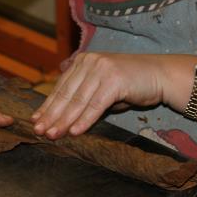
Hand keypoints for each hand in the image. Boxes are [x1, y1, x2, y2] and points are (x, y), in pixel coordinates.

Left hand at [31, 53, 166, 138]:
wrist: (160, 75)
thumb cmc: (129, 84)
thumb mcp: (100, 88)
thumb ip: (82, 97)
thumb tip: (59, 118)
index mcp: (82, 61)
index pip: (60, 88)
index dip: (47, 106)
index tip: (35, 121)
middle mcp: (89, 62)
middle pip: (66, 94)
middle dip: (51, 116)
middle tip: (39, 131)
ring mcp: (101, 69)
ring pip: (78, 101)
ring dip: (64, 120)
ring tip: (53, 135)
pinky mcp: (114, 80)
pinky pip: (95, 105)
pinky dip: (84, 120)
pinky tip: (75, 132)